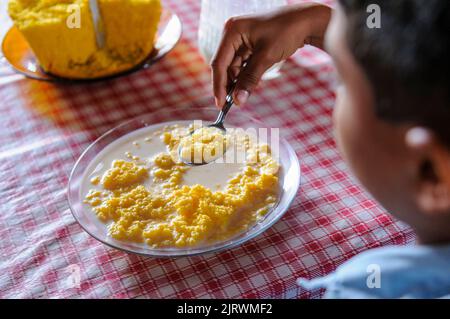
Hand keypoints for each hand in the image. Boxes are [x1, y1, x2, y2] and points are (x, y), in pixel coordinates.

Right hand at [211, 3, 331, 106]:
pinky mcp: (249, 45)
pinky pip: (243, 64)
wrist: (306, 21)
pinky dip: (245, 76)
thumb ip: (250, 79)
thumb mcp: (266, 57)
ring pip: (234, 67)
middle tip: (233, 103)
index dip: (218, 85)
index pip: (219, 63)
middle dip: (229, 85)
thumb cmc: (286, 32)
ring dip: (238, 82)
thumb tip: (238, 100)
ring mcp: (240, 39)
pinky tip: (249, 87)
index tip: (220, 103)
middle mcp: (233, 34)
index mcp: (232, 31)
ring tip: (242, 98)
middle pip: (224, 66)